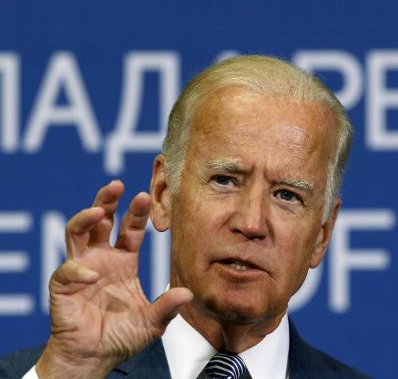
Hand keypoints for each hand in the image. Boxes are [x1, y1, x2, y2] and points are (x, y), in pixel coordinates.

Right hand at [36, 181, 192, 378]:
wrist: (95, 357)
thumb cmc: (122, 336)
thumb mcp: (152, 322)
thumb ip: (167, 306)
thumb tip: (188, 293)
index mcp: (123, 261)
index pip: (130, 229)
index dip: (136, 213)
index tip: (145, 195)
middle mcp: (102, 258)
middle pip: (100, 220)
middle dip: (106, 200)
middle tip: (116, 185)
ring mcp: (81, 269)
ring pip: (76, 232)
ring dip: (85, 217)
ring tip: (98, 210)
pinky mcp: (63, 286)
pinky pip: (67, 271)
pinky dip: (78, 270)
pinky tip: (92, 275)